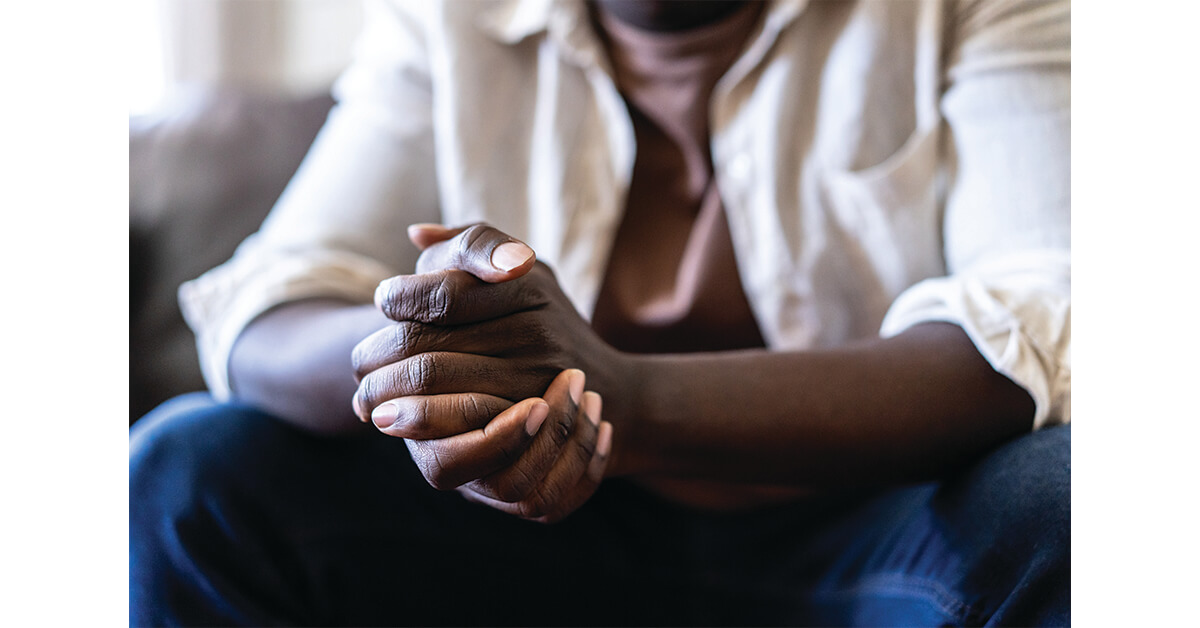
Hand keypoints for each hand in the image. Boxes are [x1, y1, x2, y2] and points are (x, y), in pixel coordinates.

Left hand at [352, 223, 629, 456]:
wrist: (606, 389)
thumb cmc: (544, 318)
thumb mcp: (523, 269)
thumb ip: (470, 244)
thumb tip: (417, 235)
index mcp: (529, 284)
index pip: (443, 292)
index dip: (401, 299)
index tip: (384, 304)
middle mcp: (537, 331)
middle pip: (430, 344)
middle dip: (379, 355)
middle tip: (357, 364)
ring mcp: (535, 380)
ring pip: (435, 385)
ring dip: (386, 392)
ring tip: (364, 396)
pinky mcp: (528, 424)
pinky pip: (456, 425)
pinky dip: (415, 423)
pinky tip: (393, 421)